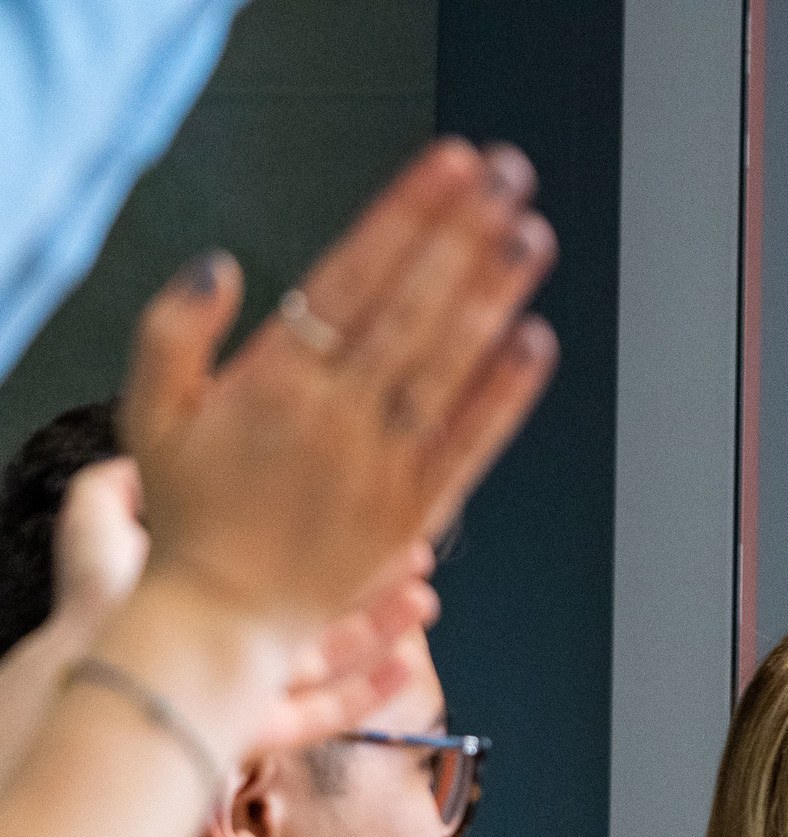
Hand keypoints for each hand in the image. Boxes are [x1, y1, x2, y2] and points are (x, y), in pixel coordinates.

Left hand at [42, 454, 438, 759]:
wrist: (101, 671)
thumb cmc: (97, 602)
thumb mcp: (95, 519)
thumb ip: (114, 486)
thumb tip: (139, 463)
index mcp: (210, 588)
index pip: (280, 558)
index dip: (325, 536)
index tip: (363, 509)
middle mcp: (236, 635)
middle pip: (320, 605)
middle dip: (371, 579)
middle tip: (414, 554)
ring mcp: (255, 684)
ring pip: (336, 656)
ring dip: (383, 628)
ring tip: (422, 601)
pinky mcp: (267, 727)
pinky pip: (333, 712)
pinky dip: (373, 691)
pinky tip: (403, 665)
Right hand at [120, 141, 558, 646]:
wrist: (222, 616)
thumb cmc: (191, 512)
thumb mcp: (147, 410)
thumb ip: (174, 329)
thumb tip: (222, 266)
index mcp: (274, 379)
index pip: (354, 274)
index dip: (408, 215)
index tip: (450, 167)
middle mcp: (337, 415)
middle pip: (414, 306)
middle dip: (465, 234)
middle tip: (510, 178)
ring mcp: (385, 463)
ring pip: (450, 364)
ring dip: (497, 296)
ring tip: (532, 235)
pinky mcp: (418, 510)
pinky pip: (473, 443)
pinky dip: (507, 394)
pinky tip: (536, 343)